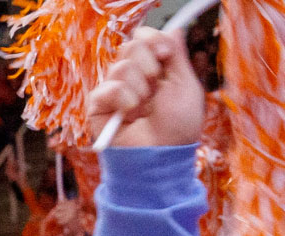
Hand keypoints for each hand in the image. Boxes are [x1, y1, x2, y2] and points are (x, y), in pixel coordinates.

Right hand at [84, 28, 204, 147]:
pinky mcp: (98, 106)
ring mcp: (114, 91)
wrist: (159, 157)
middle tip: (155, 86)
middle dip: (147, 64)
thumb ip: (178, 57)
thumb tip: (174, 29)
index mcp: (154, 70)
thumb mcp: (185, 87)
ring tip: (143, 108)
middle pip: (131, 46)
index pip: (144, 38)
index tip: (165, 54)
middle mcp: (133, 77)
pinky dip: (122, 99)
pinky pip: (106, 87)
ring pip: (120, 66)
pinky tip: (129, 114)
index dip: (153, 40)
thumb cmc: (177, 129)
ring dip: (138, 87)